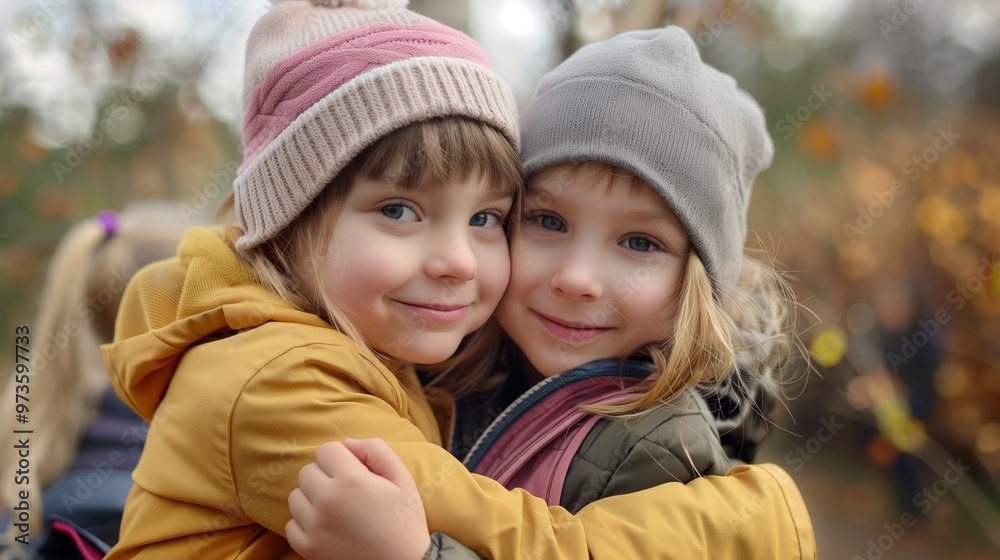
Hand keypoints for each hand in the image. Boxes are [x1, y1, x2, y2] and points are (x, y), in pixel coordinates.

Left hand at [287, 438, 430, 559]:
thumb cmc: (405, 522)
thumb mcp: (403, 479)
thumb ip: (377, 451)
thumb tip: (348, 443)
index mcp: (352, 480)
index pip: (326, 450)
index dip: (341, 458)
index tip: (354, 471)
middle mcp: (328, 500)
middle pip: (308, 471)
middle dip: (325, 475)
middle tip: (346, 491)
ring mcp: (314, 526)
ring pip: (296, 496)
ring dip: (312, 498)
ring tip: (336, 509)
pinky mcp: (308, 548)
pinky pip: (291, 524)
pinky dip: (305, 523)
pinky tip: (327, 527)